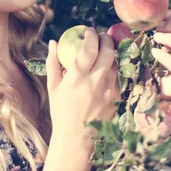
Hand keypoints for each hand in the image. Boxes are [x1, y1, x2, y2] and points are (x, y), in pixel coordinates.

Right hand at [46, 29, 119, 147]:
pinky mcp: (116, 100)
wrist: (75, 140)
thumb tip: (52, 42)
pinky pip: (118, 78)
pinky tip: (107, 69)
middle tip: (101, 36)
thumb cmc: (61, 111)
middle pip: (108, 52)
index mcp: (77, 78)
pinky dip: (113, 70)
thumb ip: (53, 62)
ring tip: (104, 51)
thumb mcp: (53, 87)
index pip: (89, 48)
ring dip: (110, 53)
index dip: (91, 35)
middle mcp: (95, 83)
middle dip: (106, 39)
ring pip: (115, 64)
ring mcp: (108, 92)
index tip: (88, 31)